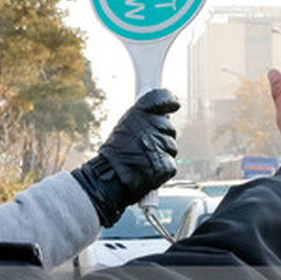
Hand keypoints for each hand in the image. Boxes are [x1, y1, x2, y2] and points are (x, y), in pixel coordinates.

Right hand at [71, 89, 179, 226]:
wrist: (107, 181)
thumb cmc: (115, 155)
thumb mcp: (125, 128)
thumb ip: (144, 118)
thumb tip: (165, 111)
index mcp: (137, 115)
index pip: (160, 98)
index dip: (168, 100)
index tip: (174, 104)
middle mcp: (150, 127)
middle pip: (169, 128)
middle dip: (162, 137)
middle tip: (144, 147)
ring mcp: (159, 146)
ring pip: (171, 147)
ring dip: (162, 154)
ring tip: (143, 160)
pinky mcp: (166, 165)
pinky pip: (171, 164)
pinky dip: (162, 169)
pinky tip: (148, 171)